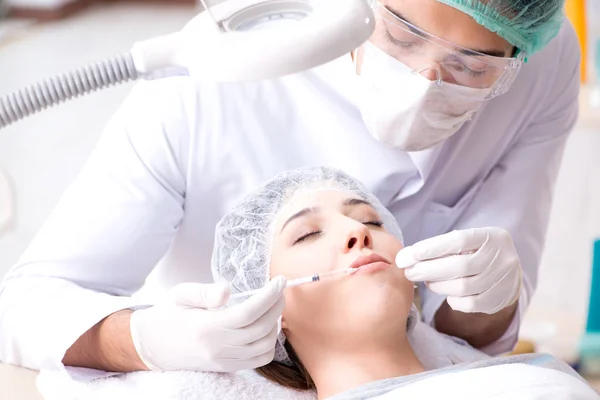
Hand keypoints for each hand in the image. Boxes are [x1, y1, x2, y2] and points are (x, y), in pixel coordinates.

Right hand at [129, 277, 285, 371]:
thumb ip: (204, 291)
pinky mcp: (227, 367)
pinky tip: (266, 327)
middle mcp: (217, 347)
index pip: (247, 313)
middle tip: (280, 289)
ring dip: (275, 324)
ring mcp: (223, 360)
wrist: (153, 346)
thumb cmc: (168, 315)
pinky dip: (269, 343)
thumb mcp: (180, 295)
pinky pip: (258, 360)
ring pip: (264, 346)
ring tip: (273, 306)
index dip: (269, 296)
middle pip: (260, 329)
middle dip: (277, 306)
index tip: (279, 281)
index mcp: (206, 327)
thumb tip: (227, 290)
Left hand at [396, 227, 521, 314]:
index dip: (430, 249)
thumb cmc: (477, 254)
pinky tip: (447, 294)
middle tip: (409, 272)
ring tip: (428, 281)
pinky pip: (469, 304)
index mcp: (491, 236)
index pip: (458, 241)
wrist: (509, 274)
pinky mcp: (499, 300)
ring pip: (462, 287)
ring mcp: (503, 280)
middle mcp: (502, 257)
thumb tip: (405, 258)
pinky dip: (452, 300)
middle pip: (459, 266)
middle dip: (427, 270)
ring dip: (437, 285)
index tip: (406, 256)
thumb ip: (441, 247)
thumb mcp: (467, 243)